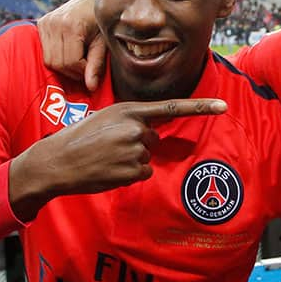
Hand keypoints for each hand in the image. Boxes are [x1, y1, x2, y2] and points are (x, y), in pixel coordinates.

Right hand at [8, 98, 227, 220]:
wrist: (57, 161)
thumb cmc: (79, 139)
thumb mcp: (105, 117)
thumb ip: (131, 120)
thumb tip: (151, 132)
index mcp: (130, 110)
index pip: (172, 107)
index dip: (201, 107)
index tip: (223, 106)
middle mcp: (136, 128)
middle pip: (153, 139)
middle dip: (137, 144)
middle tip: (110, 147)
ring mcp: (135, 151)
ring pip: (147, 158)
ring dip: (131, 161)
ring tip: (106, 159)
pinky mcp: (132, 171)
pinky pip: (143, 174)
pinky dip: (130, 175)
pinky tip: (110, 171)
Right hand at [37, 0, 106, 90]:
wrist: (93, 1)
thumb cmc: (102, 22)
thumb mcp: (104, 42)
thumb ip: (96, 64)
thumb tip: (91, 87)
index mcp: (72, 25)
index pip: (70, 62)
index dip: (82, 71)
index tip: (92, 67)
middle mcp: (54, 23)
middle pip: (57, 63)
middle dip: (72, 70)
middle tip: (86, 65)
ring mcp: (45, 22)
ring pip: (49, 60)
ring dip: (64, 65)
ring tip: (78, 58)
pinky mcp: (41, 24)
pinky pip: (45, 52)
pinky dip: (57, 57)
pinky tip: (68, 52)